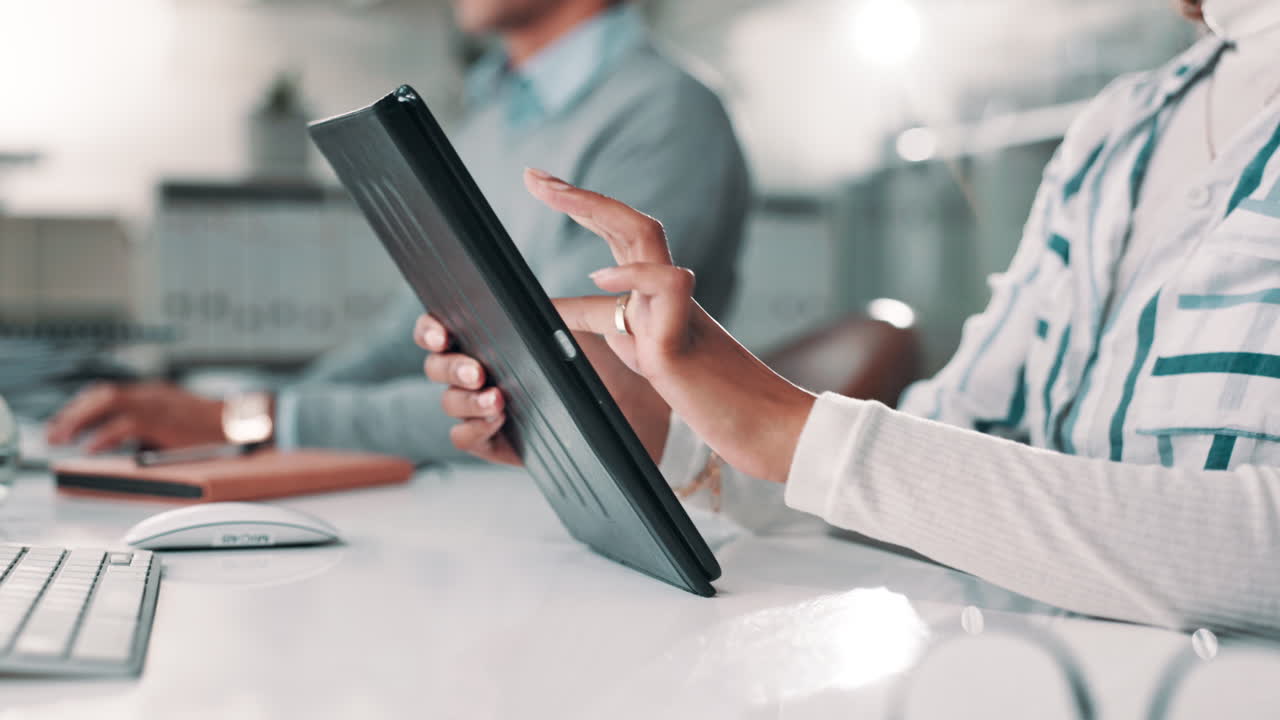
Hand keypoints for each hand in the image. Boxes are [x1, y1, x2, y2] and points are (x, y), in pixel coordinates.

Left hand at [46, 382, 225, 452]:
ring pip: (107, 402)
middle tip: (52, 434)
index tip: (61, 424)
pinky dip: (104, 435)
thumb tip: (116, 443)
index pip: (106, 393)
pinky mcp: (163, 420)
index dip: (79, 408)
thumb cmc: (211, 430)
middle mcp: (151, 393)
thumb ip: (146, 427)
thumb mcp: (174, 422)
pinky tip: (90, 446)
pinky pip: (126, 423)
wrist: (240, 424)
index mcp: (152, 393)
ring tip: (61, 437)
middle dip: (72, 413)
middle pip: (101, 394)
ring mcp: (157, 403)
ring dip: (79, 420)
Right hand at [414, 314, 671, 466]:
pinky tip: (498, 419)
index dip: (430, 329)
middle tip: (478, 370)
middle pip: (437, 367)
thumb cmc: (605, 364)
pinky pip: (465, 438)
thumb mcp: (578, 332)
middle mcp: (480, 373)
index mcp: (490, 340)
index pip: (441, 330)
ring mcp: (485, 409)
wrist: (636, 411)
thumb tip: (521, 301)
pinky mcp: (498, 443)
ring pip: (449, 402)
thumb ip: (547, 313)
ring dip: (467, 400)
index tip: (441, 333)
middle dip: (451, 367)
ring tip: (497, 398)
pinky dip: (475, 428)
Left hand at [523, 168, 815, 482]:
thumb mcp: (652, 363)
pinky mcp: (681, 344)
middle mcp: (672, 297)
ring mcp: (678, 314)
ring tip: (551, 189)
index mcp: (665, 300)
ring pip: (644, 236)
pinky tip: (599, 279)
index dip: (588, 209)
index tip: (547, 185)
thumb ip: (621, 335)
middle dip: (579, 197)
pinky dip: (633, 273)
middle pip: (629, 225)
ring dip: (595, 208)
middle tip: (534, 176)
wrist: (776, 433)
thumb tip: (579, 318)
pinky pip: (666, 286)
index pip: (624, 240)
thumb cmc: (722, 403)